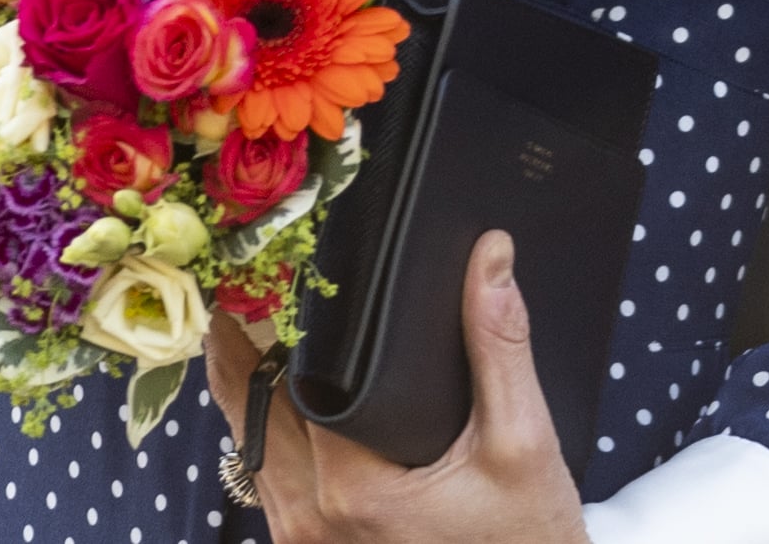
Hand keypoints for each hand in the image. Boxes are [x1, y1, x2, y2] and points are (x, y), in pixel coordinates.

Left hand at [207, 231, 589, 543]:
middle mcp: (314, 520)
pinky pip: (268, 483)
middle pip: (254, 412)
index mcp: (355, 487)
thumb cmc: (525, 536)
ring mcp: (305, 543)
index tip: (268, 271)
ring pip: (252, 449)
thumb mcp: (522, 440)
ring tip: (249, 329)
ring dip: (247, 392)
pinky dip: (265, 434)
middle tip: (244, 287)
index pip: (290, 381)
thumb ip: (498, 343)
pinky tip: (280, 399)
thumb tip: (491, 254)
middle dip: (244, 349)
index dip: (276, 323)